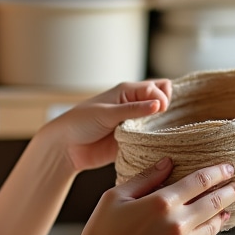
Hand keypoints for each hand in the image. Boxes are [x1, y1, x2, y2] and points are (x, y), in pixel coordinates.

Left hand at [40, 79, 172, 174]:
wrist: (66, 147)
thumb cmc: (80, 122)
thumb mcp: (107, 113)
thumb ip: (133, 109)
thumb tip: (159, 104)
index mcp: (127, 92)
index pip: (157, 87)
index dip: (162, 97)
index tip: (160, 110)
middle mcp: (134, 106)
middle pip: (162, 100)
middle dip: (168, 108)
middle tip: (161, 120)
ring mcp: (134, 124)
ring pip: (159, 122)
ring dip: (163, 126)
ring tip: (163, 133)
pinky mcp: (132, 142)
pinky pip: (151, 140)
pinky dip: (156, 142)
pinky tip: (159, 145)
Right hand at [69, 157, 234, 234]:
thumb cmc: (101, 231)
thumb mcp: (116, 196)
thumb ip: (146, 177)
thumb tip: (169, 162)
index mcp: (161, 203)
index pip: (200, 181)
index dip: (217, 172)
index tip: (229, 167)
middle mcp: (178, 225)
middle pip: (215, 202)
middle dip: (233, 190)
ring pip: (213, 225)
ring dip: (224, 212)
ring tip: (230, 205)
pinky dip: (210, 232)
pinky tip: (211, 226)